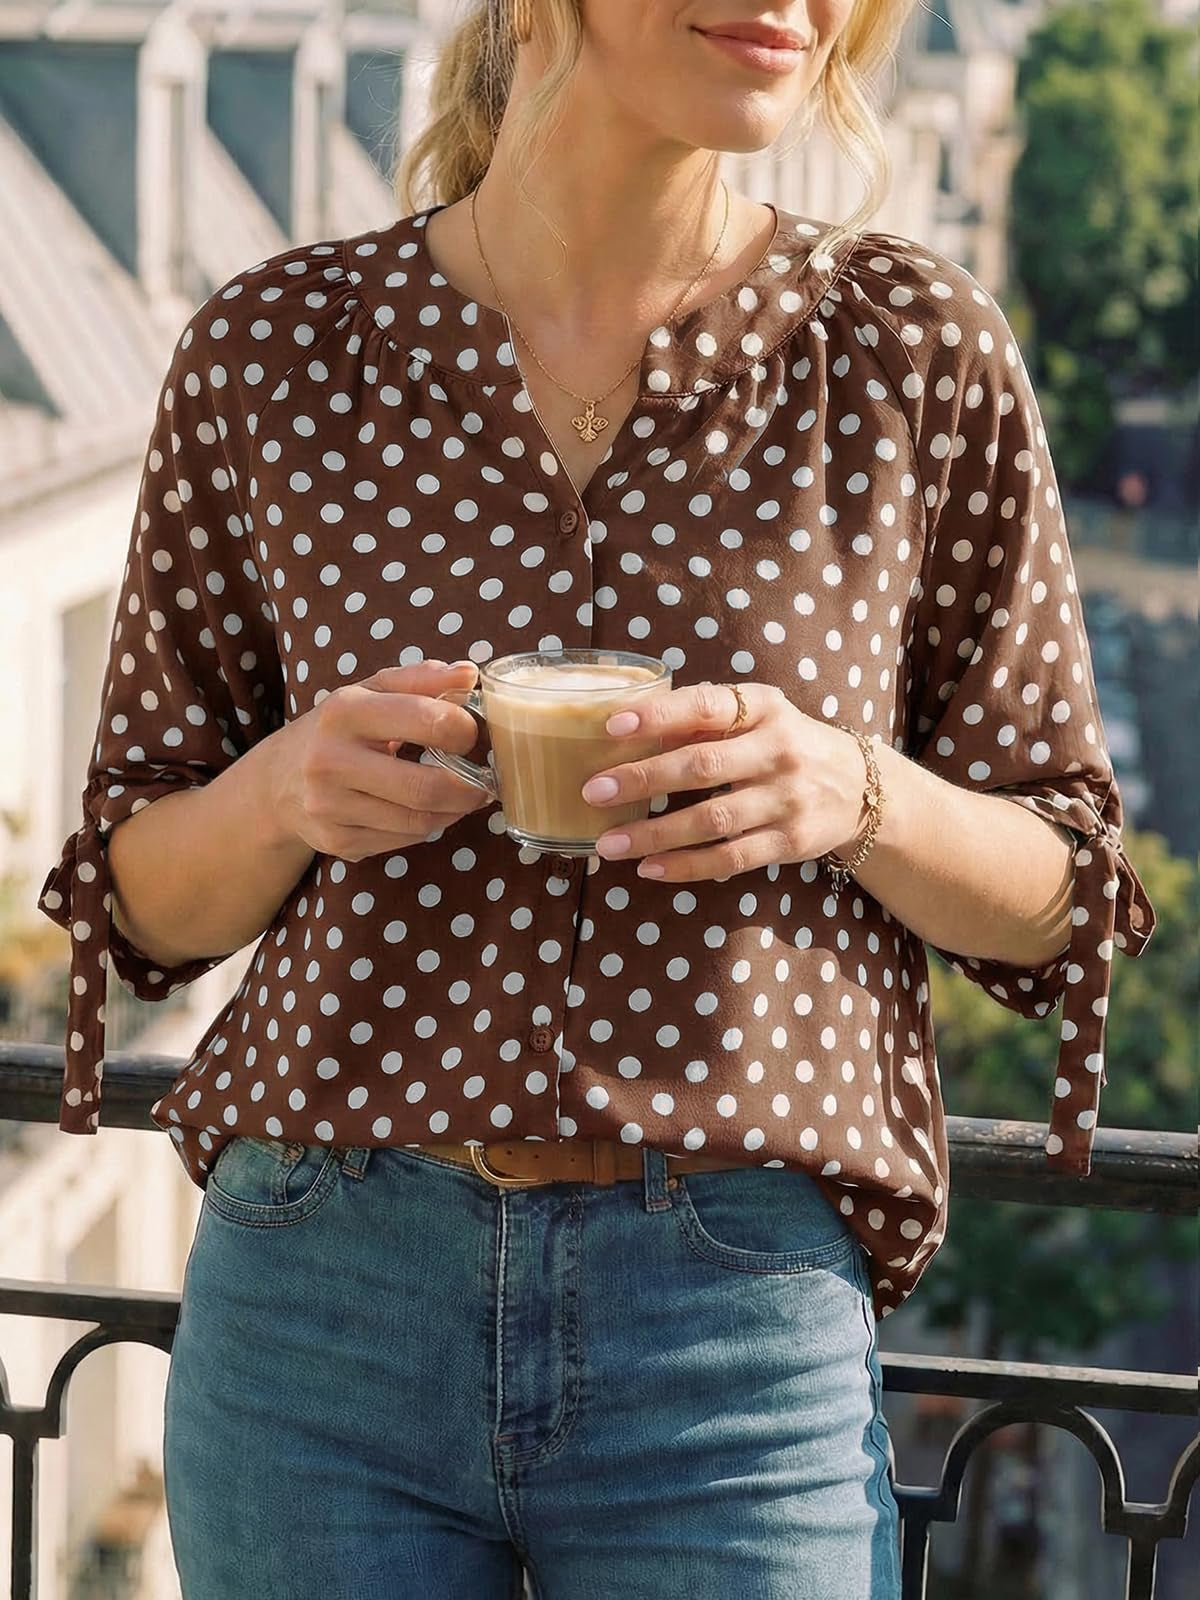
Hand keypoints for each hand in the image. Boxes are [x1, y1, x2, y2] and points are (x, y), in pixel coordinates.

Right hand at [274, 660, 490, 863]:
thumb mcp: (369, 692)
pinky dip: (428, 827)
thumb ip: (421, 679)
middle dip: (469, 787)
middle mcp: (330, 760)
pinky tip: (430, 811)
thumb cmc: (338, 729)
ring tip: (463, 796)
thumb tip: (470, 675)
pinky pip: (404, 840)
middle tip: (484, 781)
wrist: (276, 781)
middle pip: (425, 786)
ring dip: (454, 810)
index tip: (470, 733)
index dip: (464, 729)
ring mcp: (330, 806)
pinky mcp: (336, 840)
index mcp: (344, 711)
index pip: (427, 720)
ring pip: (419, 821)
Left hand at [581, 681, 867, 881]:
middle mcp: (778, 750)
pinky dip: (686, 866)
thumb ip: (704, 718)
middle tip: (594, 792)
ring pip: (712, 820)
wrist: (860, 787)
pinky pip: (730, 858)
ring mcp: (787, 799)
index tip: (612, 726)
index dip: (659, 716)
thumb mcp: (757, 716)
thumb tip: (627, 724)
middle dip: (643, 780)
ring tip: (608, 844)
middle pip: (702, 767)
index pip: (707, 707)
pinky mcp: (790, 841)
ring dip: (655, 834)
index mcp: (763, 708)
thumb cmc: (784, 744)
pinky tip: (648, 868)